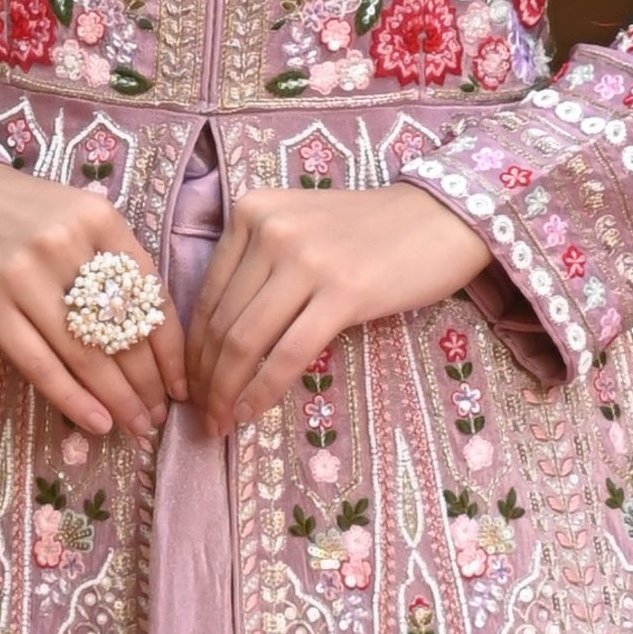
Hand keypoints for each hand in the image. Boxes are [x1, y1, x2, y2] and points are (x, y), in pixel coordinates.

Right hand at [0, 164, 179, 442]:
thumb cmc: (23, 213)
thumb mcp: (78, 218)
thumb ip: (114, 263)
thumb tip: (151, 339)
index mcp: (100, 220)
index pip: (150, 298)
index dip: (171, 351)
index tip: (181, 385)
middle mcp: (66, 245)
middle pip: (121, 332)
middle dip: (147, 384)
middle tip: (158, 415)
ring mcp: (23, 276)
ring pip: (84, 355)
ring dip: (117, 399)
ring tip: (135, 424)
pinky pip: (39, 364)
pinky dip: (72, 399)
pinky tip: (96, 422)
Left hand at [188, 185, 495, 437]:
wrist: (441, 219)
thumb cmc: (371, 231)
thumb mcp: (300, 230)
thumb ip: (259, 266)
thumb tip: (219, 341)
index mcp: (252, 211)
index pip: (208, 294)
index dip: (193, 349)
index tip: (192, 384)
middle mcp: (270, 229)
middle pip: (221, 321)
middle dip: (205, 378)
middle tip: (203, 415)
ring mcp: (306, 259)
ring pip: (246, 340)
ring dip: (226, 390)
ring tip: (222, 421)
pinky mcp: (342, 291)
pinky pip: (288, 352)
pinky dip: (263, 388)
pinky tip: (252, 410)